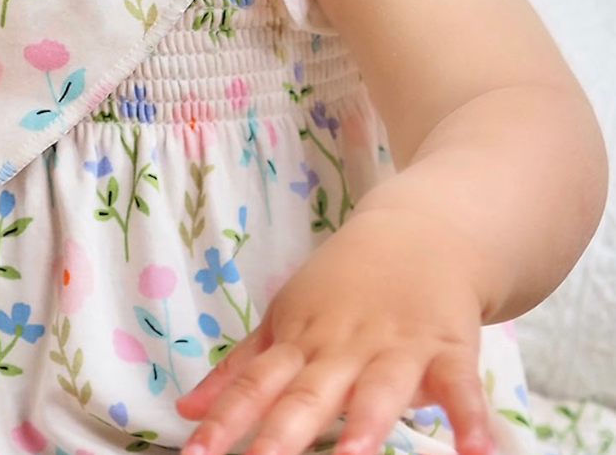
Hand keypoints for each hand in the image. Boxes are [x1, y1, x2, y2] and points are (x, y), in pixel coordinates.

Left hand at [175, 208, 493, 454]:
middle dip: (284, 433)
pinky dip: (469, 418)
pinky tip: (477, 452)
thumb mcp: (287, 318)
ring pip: (379, 390)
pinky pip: (460, 387)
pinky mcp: (448, 348)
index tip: (196, 453)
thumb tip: (185, 410)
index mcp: (300, 341)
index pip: (254, 384)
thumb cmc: (344, 287)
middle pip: (310, 394)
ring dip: (366, 426)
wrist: (419, 230)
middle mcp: (342, 347)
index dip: (225, 418)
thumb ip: (241, 369)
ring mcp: (396, 346)